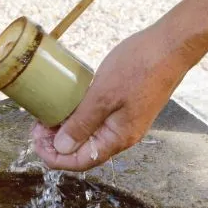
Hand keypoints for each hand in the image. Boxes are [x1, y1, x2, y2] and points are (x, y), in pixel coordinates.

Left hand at [32, 26, 190, 171]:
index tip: (35, 140)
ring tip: (49, 115)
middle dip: (57, 143)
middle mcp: (123, 134)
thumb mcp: (103, 95)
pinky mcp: (127, 106)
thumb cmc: (140, 66)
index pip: (80, 162)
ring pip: (91, 135)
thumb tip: (61, 148)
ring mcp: (126, 120)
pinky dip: (81, 116)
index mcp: (118, 138)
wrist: (172, 45)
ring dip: (68, 128)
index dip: (54, 156)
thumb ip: (82, 123)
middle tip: (37, 125)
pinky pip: (99, 120)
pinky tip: (70, 103)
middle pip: (84, 151)